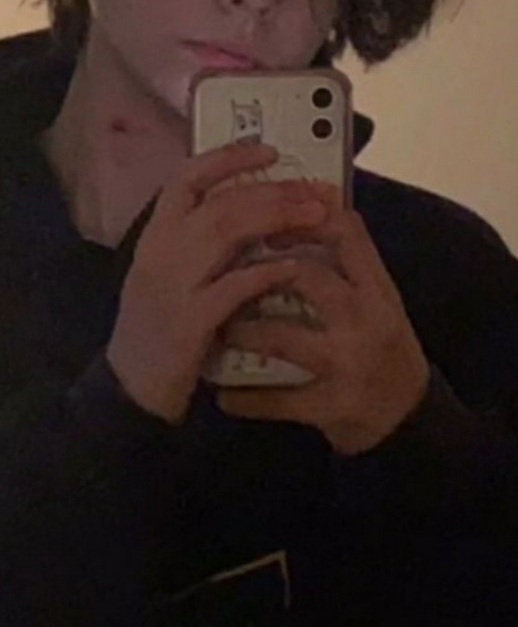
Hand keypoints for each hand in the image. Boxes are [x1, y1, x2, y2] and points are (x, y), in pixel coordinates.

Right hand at [106, 142, 324, 423]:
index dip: (228, 158)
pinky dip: (265, 272)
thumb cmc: (157, 328)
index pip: (187, 177)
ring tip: (315, 216)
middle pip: (220, 201)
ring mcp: (173, 283)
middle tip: (314, 191)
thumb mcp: (166, 274)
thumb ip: (196, 242)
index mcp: (155, 234)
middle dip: (273, 190)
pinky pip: (233, 285)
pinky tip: (292, 267)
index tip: (269, 151)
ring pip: (226, 230)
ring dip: (276, 218)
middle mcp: (160, 249)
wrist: (131, 387)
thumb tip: (248, 210)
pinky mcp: (189, 320)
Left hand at [216, 181, 430, 454]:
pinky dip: (244, 398)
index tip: (265, 223)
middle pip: (306, 275)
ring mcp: (348, 363)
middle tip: (223, 273)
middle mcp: (366, 317)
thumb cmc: (382, 343)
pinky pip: (278, 399)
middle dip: (257, 272)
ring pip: (282, 336)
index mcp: (376, 286)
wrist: (408, 415)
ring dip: (241, 330)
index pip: (344, 231)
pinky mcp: (332, 406)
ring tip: (218, 327)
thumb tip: (291, 212)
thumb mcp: (377, 297)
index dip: (299, 218)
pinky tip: (222, 394)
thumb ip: (343, 262)